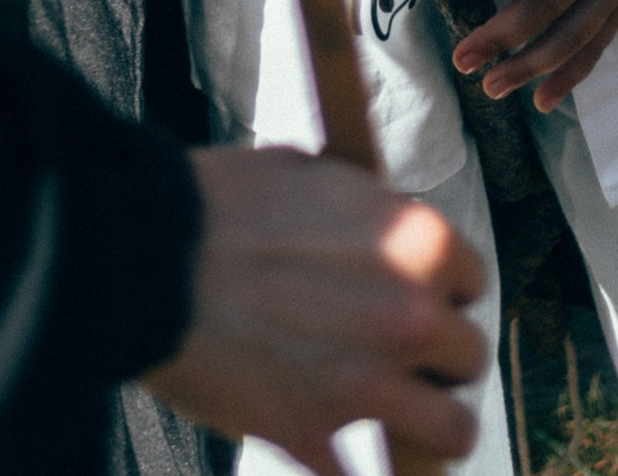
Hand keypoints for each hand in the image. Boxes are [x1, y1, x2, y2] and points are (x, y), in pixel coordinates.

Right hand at [141, 145, 486, 468]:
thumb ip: (361, 206)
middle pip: (468, 355)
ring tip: (396, 420)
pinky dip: (356, 467)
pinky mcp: (320, 436)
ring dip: (427, 425)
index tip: (417, 301)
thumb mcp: (308, 172)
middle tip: (394, 356)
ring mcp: (369, 382)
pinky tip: (338, 453)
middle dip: (434, 358)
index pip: (470, 278)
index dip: (441, 291)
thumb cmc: (218, 204)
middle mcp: (408, 313)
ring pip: (453, 430)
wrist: (146, 255)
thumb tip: (375, 219)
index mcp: (413, 239)